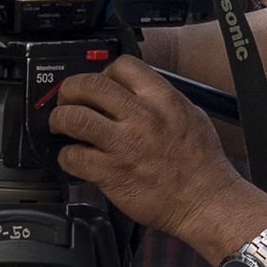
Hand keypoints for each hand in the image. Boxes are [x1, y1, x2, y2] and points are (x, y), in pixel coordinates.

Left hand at [41, 54, 252, 247]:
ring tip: (61, 124)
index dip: (103, 72)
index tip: (98, 84)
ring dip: (60, 119)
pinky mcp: (112, 173)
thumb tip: (134, 91)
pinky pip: (74, 156)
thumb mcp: (189, 114)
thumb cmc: (202, 164)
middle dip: (70, 89)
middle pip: (89, 85)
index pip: (122, 65)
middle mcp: (142, 117)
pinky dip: (66, 156)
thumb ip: (159, 99)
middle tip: (67, 100)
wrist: (206, 201)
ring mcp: (125, 145)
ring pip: (74, 118)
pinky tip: (72, 157)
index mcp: (162, 99)